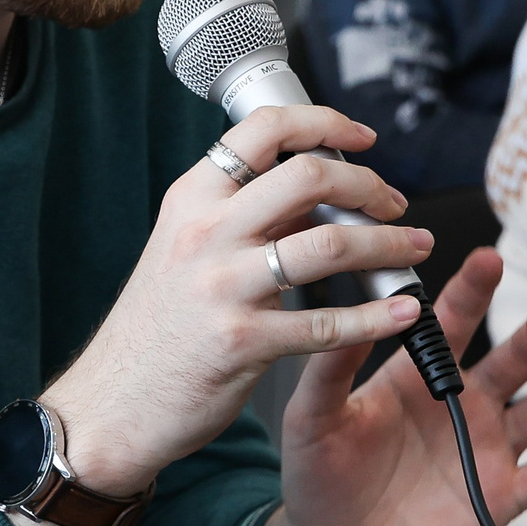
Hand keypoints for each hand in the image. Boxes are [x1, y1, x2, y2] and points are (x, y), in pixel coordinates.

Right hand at [35, 106, 434, 525]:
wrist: (112, 403)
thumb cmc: (156, 328)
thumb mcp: (184, 248)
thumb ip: (244, 213)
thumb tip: (318, 191)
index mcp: (191, 198)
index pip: (263, 129)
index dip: (324, 122)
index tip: (362, 136)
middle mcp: (206, 232)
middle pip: (308, 175)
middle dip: (369, 184)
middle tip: (394, 202)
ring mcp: (223, 286)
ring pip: (330, 244)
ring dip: (389, 244)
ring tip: (414, 248)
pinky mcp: (243, 342)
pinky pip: (329, 323)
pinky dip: (377, 316)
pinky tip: (401, 312)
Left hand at [260, 249, 526, 525]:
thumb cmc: (317, 480)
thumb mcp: (312, 418)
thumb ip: (330, 368)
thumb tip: (358, 311)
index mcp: (416, 377)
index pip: (452, 323)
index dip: (472, 291)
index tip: (490, 259)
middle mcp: (460, 405)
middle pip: (510, 361)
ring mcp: (484, 450)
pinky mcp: (498, 499)